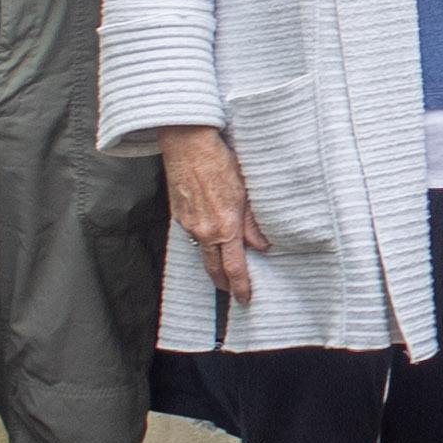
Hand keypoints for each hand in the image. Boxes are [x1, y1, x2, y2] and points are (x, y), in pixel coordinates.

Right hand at [160, 125, 263, 303]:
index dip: (240, 287)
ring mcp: (188, 225)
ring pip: (203, 252)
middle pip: (213, 268)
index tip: (245, 298)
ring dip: (214, 263)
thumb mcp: (245, 190)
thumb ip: (252, 222)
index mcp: (224, 226)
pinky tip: (212, 238)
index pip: (233, 268)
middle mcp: (204, 230)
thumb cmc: (218, 160)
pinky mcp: (179, 216)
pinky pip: (193, 236)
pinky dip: (205, 243)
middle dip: (224, 284)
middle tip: (234, 291)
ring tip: (226, 268)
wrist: (187, 144)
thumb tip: (262, 245)